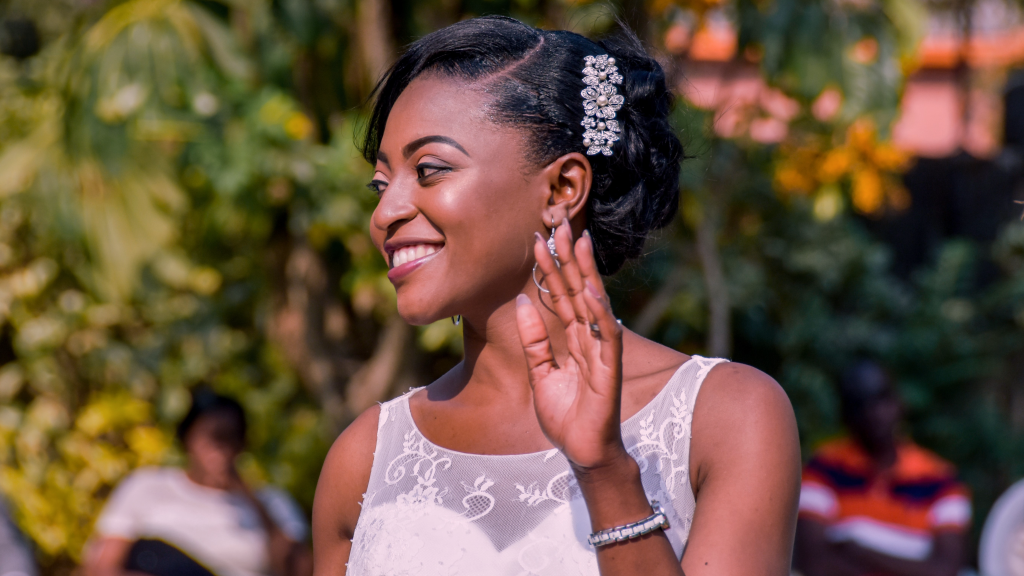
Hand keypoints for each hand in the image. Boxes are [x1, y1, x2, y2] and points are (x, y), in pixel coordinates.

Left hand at [515, 219, 624, 470]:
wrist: (582, 451)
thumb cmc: (566, 415)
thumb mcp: (540, 374)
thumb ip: (533, 341)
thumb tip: (521, 303)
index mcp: (572, 339)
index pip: (560, 296)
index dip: (549, 269)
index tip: (536, 241)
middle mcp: (589, 338)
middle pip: (578, 291)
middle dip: (568, 259)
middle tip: (557, 225)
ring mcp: (601, 351)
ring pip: (594, 305)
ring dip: (586, 274)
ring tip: (578, 243)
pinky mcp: (609, 370)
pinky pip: (606, 337)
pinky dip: (601, 315)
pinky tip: (593, 292)